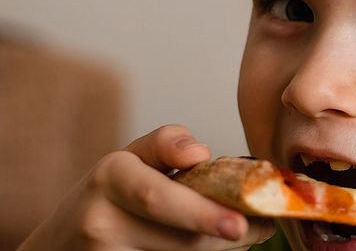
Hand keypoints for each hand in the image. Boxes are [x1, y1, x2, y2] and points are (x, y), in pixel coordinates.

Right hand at [17, 125, 274, 250]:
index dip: (201, 213)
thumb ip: (167, 144)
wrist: (60, 243)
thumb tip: (201, 153)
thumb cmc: (110, 194)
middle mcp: (102, 222)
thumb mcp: (131, 157)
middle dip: (231, 237)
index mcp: (110, 178)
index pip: (158, 198)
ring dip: (222, 250)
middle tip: (265, 227)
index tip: (240, 224)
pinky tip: (216, 247)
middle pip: (182, 241)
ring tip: (247, 234)